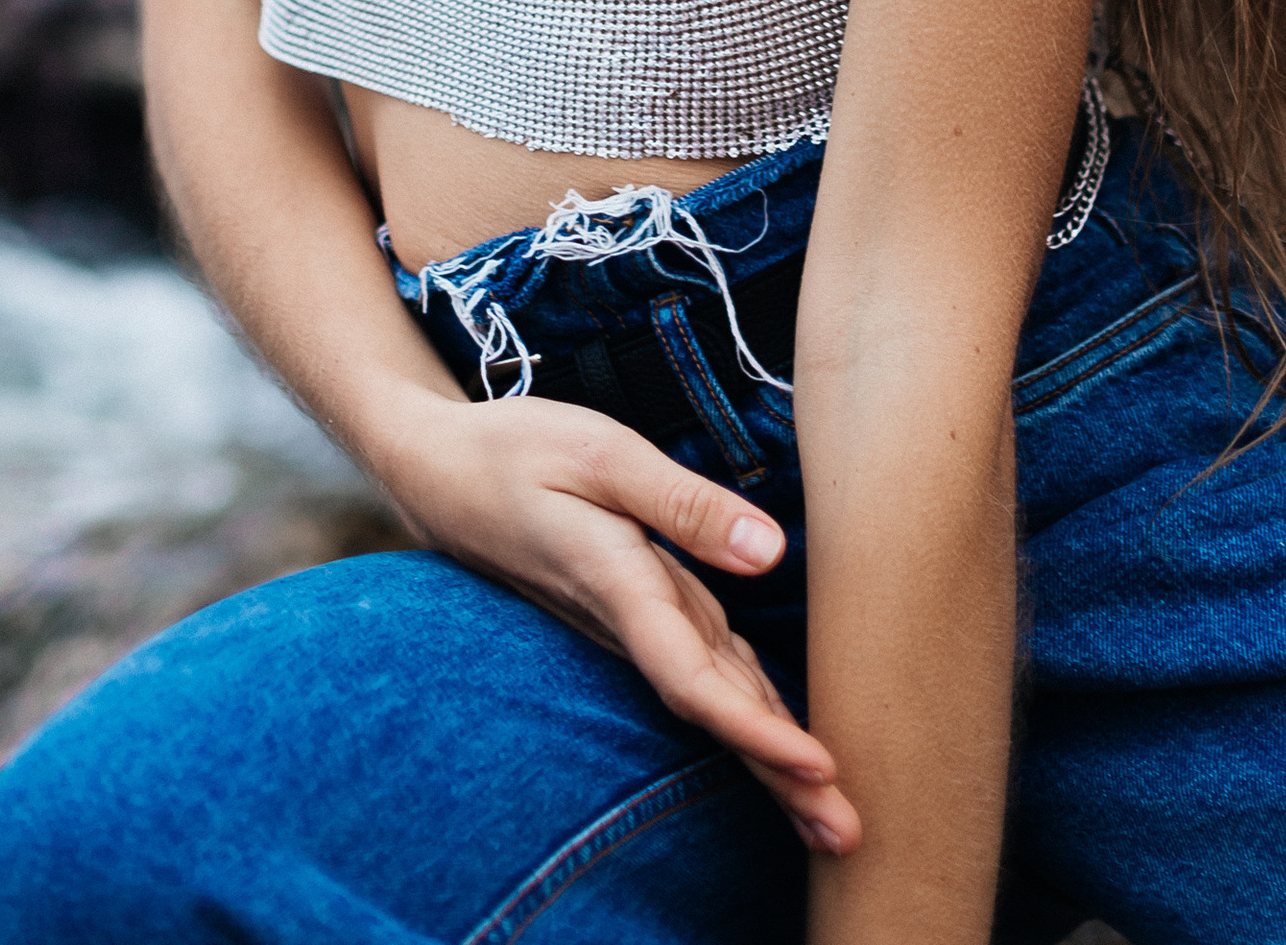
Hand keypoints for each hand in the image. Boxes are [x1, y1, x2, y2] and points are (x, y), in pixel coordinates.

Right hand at [375, 389, 860, 858]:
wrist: (438, 471)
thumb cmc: (515, 450)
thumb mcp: (599, 452)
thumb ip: (683, 502)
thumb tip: (769, 553)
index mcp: (619, 585)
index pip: (696, 678)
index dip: (757, 730)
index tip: (818, 769)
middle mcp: (626, 620)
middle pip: (713, 711)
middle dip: (778, 777)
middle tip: (848, 835)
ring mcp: (626, 620)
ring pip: (710, 696)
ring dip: (768, 755)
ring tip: (829, 813)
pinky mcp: (629, 606)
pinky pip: (696, 666)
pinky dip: (744, 705)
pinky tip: (782, 732)